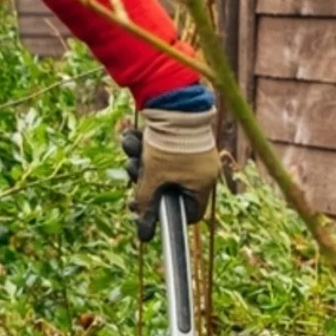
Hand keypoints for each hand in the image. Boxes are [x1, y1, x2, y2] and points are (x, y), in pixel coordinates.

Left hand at [121, 97, 221, 228]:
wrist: (170, 99)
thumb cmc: (167, 142)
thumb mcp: (152, 176)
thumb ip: (146, 203)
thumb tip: (143, 236)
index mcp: (203, 183)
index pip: (189, 212)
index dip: (167, 213)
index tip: (148, 209)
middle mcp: (201, 169)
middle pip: (169, 188)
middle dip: (146, 181)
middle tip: (133, 173)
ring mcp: (192, 152)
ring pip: (161, 168)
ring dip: (141, 160)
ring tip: (133, 148)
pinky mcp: (180, 136)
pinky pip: (161, 150)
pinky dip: (145, 146)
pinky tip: (135, 136)